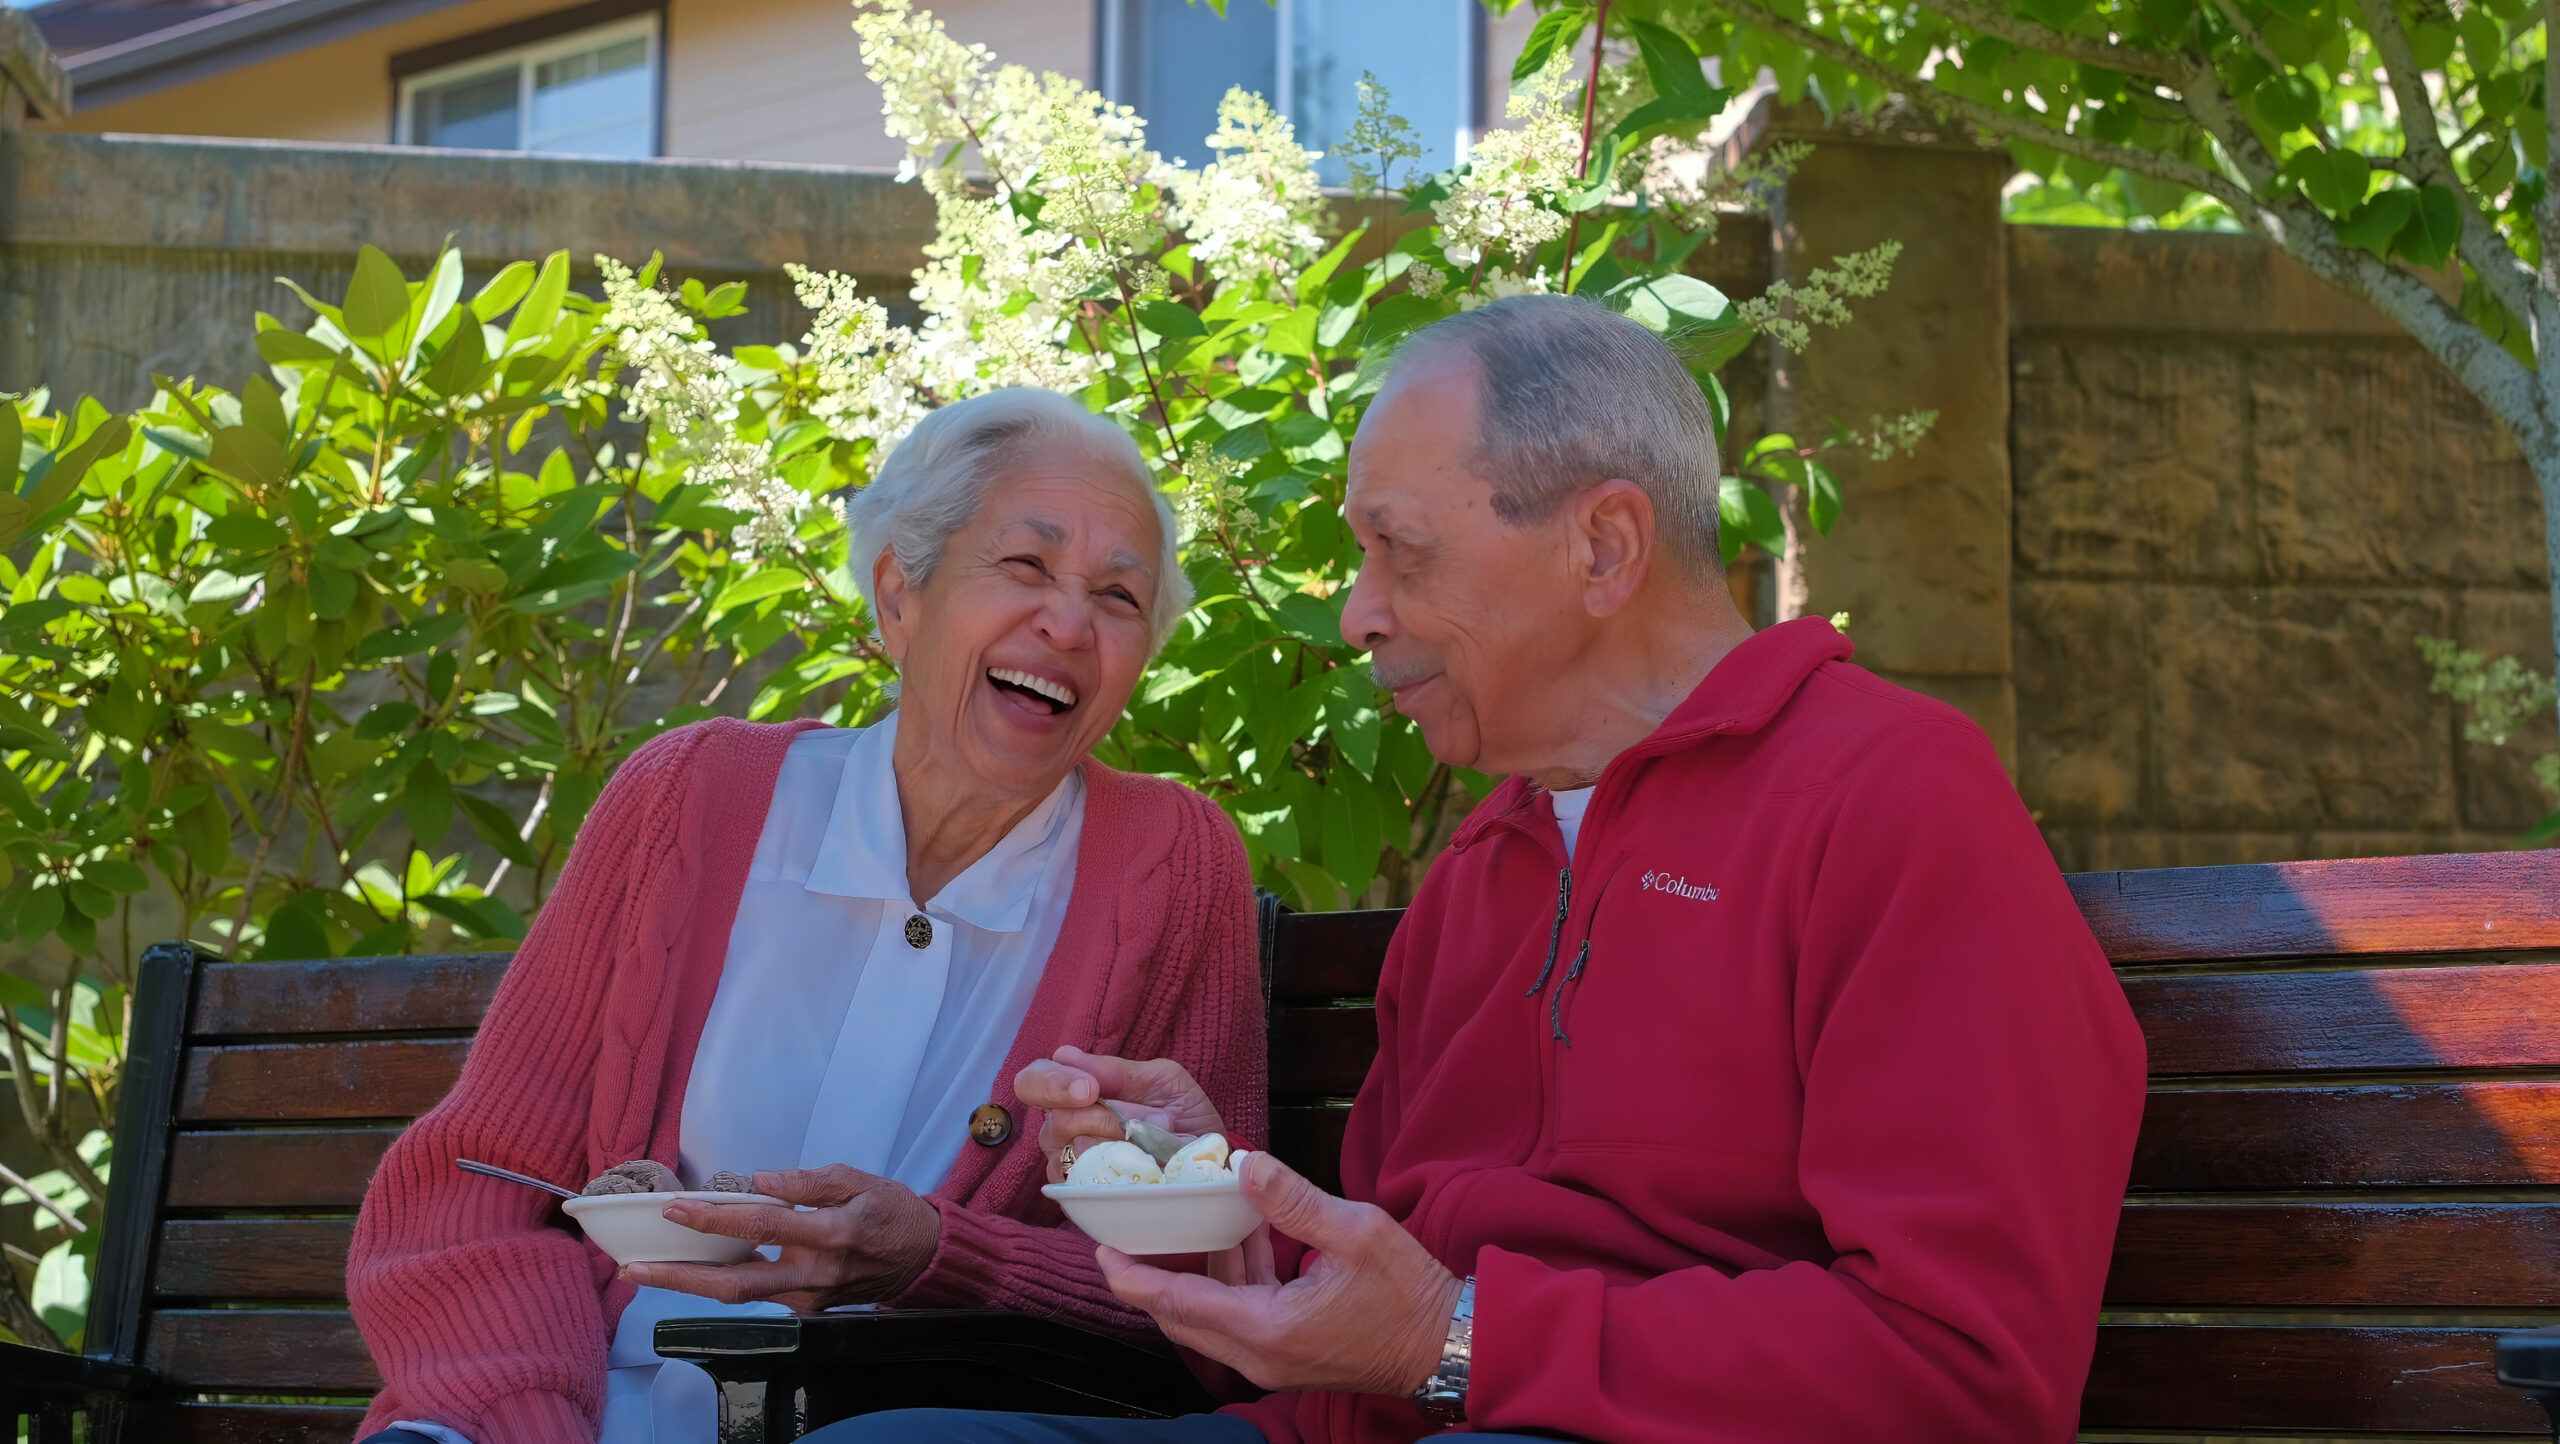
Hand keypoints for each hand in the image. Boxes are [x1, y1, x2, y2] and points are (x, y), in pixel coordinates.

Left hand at [620, 1165, 939, 1309]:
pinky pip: (757, 1294)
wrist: (923, 1257)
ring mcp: (809, 1298)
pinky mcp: (806, 1308)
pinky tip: (693, 1266)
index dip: (715, 1218)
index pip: (763, 1226)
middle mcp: (815, 1274)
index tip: (676, 1209)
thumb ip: (808, 1181)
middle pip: (736, 1285)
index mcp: (831, 1233)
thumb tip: (760, 1180)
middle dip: (681, 1277)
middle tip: (635, 1269)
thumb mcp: (858, 1179)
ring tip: (647, 1270)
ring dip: (691, 1284)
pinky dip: (721, 1280)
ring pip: (740, 1296)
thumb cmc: (891, 1211)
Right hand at [1019, 1046, 1225, 1183]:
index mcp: (1075, 1092)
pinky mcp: (1087, 1199)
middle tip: (1131, 1122)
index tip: (1089, 1089)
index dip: (1052, 1083)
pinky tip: (1148, 1165)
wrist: (1213, 1160)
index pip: (1033, 1082)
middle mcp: (1064, 1130)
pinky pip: (1091, 1186)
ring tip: (1159, 1137)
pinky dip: (1125, 1171)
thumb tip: (1065, 1055)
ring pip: (1076, 1153)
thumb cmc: (1183, 1114)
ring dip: (1124, 1142)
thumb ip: (1115, 1071)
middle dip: (1099, 1117)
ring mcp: (1073, 1167)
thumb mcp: (1161, 1080)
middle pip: (1054, 1122)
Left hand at [1096, 1151, 1461, 1396]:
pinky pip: (1239, 1318)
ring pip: (1209, 1318)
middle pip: (1182, 1317)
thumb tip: (1244, 1162)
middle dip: (1149, 1278)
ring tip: (1178, 1222)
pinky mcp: (1288, 1355)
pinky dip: (1228, 1281)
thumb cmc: (1408, 1291)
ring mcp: (1272, 1361)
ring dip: (1193, 1274)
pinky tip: (1237, 1236)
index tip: (1100, 1250)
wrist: (1447, 1342)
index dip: (1135, 1278)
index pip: (1179, 1304)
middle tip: (1120, 1236)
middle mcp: (1259, 1355)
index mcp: (1266, 1329)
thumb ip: (1294, 1200)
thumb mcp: (1356, 1232)